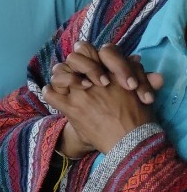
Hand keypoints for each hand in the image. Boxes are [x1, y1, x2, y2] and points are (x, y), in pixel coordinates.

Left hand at [44, 46, 159, 152]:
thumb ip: (139, 74)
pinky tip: (56, 94)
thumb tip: (134, 58)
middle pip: (75, 57)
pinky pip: (50, 94)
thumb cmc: (139, 118)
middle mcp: (94, 80)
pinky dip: (49, 92)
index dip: (92, 54)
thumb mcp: (141, 91)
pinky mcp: (71, 109)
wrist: (131, 142)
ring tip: (68, 84)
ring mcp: (80, 94)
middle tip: (81, 74)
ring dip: (62, 76)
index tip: (96, 64)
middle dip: (76, 62)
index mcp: (113, 73)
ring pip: (59, 73)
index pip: (95, 50)